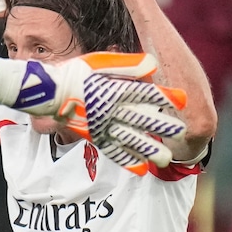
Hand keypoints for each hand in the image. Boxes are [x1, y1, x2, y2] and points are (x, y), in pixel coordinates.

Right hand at [9, 52, 188, 173]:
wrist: (47, 92)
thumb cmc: (74, 72)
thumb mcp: (99, 62)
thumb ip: (125, 64)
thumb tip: (152, 63)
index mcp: (112, 88)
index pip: (144, 93)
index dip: (164, 96)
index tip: (183, 100)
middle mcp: (109, 109)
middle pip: (140, 119)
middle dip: (162, 126)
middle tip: (182, 133)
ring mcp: (101, 125)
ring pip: (128, 139)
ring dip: (148, 149)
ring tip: (165, 159)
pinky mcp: (93, 136)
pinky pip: (111, 150)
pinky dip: (125, 160)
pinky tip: (140, 168)